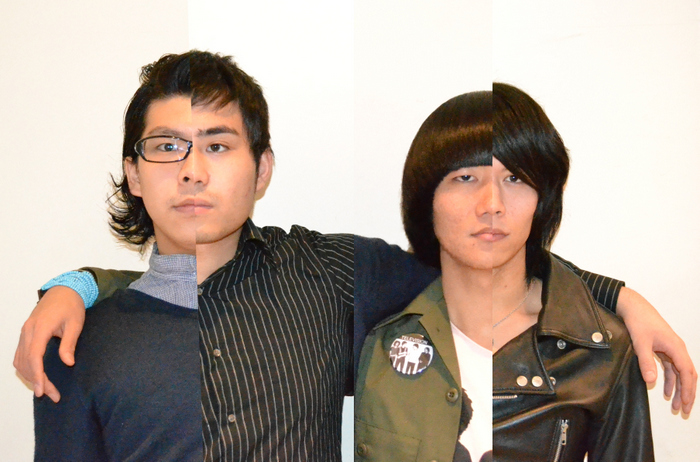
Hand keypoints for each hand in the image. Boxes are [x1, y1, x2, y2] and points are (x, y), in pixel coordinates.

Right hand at [13, 286, 85, 402]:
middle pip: (26, 362)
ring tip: (46, 389)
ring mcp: (24, 331)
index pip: (34, 357)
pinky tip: (36, 376)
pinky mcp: (26, 333)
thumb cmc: (72, 306)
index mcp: (40, 328)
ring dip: (30, 376)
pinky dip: (26, 368)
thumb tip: (68, 363)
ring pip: (20, 360)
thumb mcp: (75, 324)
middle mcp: (27, 331)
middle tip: (52, 395)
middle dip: (37, 381)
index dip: (37, 376)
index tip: (43, 391)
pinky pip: (20, 354)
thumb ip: (69, 344)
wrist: (64, 290)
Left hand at [617, 287, 696, 414]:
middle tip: (684, 411)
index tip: (686, 404)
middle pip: (687, 375)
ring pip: (679, 373)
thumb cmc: (639, 322)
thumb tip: (651, 381)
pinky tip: (665, 392)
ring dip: (678, 389)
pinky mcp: (663, 349)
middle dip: (687, 393)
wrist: (633, 307)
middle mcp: (677, 349)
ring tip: (675, 406)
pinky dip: (669, 380)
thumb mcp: (640, 343)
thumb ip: (646, 361)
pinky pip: (670, 368)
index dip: (688, 390)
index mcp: (676, 347)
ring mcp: (671, 349)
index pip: (687, 373)